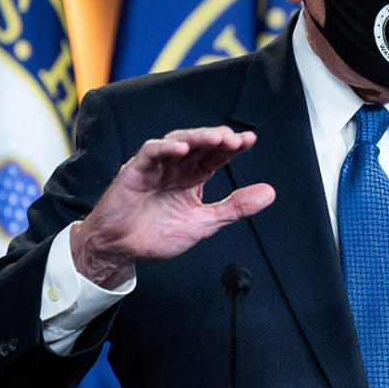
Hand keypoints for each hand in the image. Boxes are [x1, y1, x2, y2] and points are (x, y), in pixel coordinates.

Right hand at [71, 126, 275, 287]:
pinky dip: (166, 148)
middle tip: (237, 140)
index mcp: (192, 178)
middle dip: (219, 139)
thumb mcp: (204, 223)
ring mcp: (156, 166)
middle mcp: (175, 167)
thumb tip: (269, 193)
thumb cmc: (155, 235)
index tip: (250, 140)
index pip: (216, 155)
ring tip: (217, 138)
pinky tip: (182, 149)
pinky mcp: (136, 170)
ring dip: (198, 138)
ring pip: (179, 141)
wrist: (119, 249)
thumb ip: (235, 207)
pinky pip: (151, 152)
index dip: (233, 147)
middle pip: (200, 144)